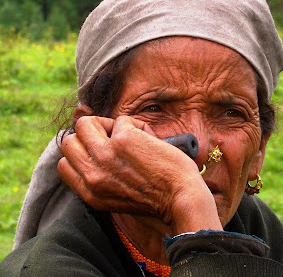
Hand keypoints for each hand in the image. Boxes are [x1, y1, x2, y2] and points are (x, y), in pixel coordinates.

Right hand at [57, 116, 221, 231]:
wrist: (181, 199)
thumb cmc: (158, 198)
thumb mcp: (118, 198)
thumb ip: (101, 179)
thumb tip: (96, 146)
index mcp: (90, 193)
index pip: (64, 165)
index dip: (81, 153)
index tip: (99, 150)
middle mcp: (92, 176)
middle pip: (68, 142)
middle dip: (89, 136)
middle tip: (112, 140)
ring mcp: (105, 156)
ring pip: (85, 123)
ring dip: (105, 124)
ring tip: (126, 135)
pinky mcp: (123, 140)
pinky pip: (121, 119)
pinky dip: (136, 125)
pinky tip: (149, 139)